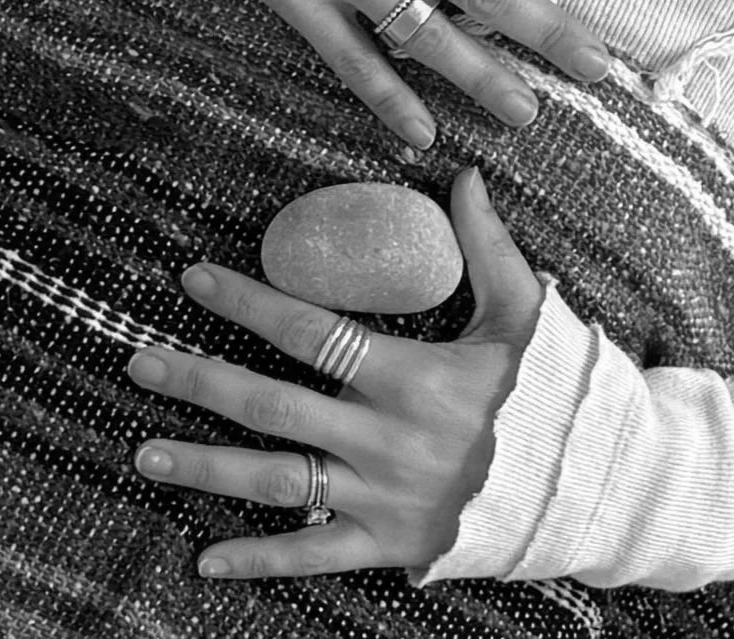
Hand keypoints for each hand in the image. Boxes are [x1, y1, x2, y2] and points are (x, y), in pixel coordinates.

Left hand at [127, 166, 543, 577]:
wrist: (597, 486)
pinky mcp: (389, 544)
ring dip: (204, 467)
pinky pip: (313, 555)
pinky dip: (259, 559)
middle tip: (137, 362)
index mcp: (408, 376)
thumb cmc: (556, 391)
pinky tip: (204, 560)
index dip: (248, 301)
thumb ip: (486, 244)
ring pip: (275, 481)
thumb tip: (466, 173)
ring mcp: (380, 496)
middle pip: (271, 404)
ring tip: (142, 452)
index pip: (310, 330)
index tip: (194, 279)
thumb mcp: (525, 311)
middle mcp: (381, 437)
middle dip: (198, 380)